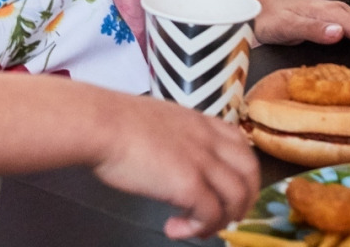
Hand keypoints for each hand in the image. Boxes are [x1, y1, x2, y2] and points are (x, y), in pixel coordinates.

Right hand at [91, 92, 258, 239]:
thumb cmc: (112, 120)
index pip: (239, 142)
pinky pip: (211, 215)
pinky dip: (199, 229)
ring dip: (222, 219)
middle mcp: (208, 140)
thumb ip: (172, 135)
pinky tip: (174, 229)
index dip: (240, 168)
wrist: (100, 123)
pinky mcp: (190, 185)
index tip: (226, 185)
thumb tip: (167, 155)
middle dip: (243, 198)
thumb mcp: (155, 119)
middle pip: (250, 171)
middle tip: (224, 215)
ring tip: (198, 228)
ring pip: (237, 197)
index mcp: (199, 121)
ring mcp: (202, 161)